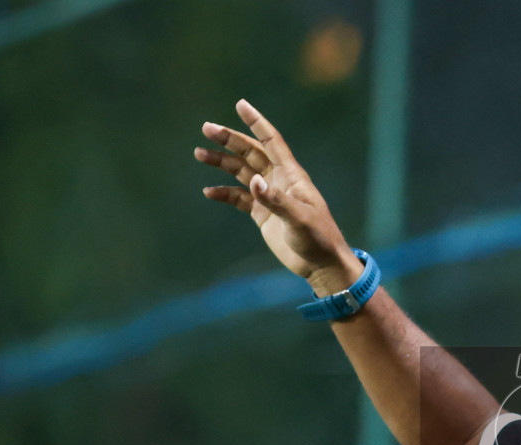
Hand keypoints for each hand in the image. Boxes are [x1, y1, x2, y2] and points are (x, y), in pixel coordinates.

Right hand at [195, 99, 361, 291]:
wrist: (320, 264)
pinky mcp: (263, 214)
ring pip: (241, 172)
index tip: (241, 104)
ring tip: (199, 153)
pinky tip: (208, 192)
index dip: (257, 122)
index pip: (272, 141)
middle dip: (229, 139)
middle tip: (206, 128)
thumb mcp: (299, 219)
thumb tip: (253, 181)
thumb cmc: (317, 239)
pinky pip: (239, 198)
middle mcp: (279, 181)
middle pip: (251, 152)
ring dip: (222, 162)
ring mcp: (269, 196)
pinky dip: (224, 193)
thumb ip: (276, 200)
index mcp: (291, 175)